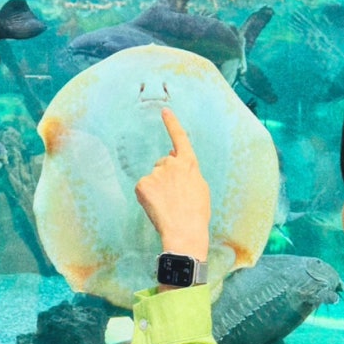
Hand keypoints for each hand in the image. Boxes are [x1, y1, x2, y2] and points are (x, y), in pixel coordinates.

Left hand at [135, 108, 210, 259]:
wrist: (184, 231)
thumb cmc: (196, 213)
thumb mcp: (201, 188)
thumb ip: (188, 172)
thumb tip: (175, 161)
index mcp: (189, 164)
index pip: (180, 138)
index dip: (172, 124)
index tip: (165, 112)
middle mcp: (171, 163)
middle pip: (164, 163)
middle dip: (166, 176)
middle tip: (175, 197)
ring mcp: (155, 173)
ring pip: (153, 178)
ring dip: (157, 189)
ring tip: (168, 206)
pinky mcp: (142, 185)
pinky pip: (143, 189)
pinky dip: (148, 198)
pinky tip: (157, 208)